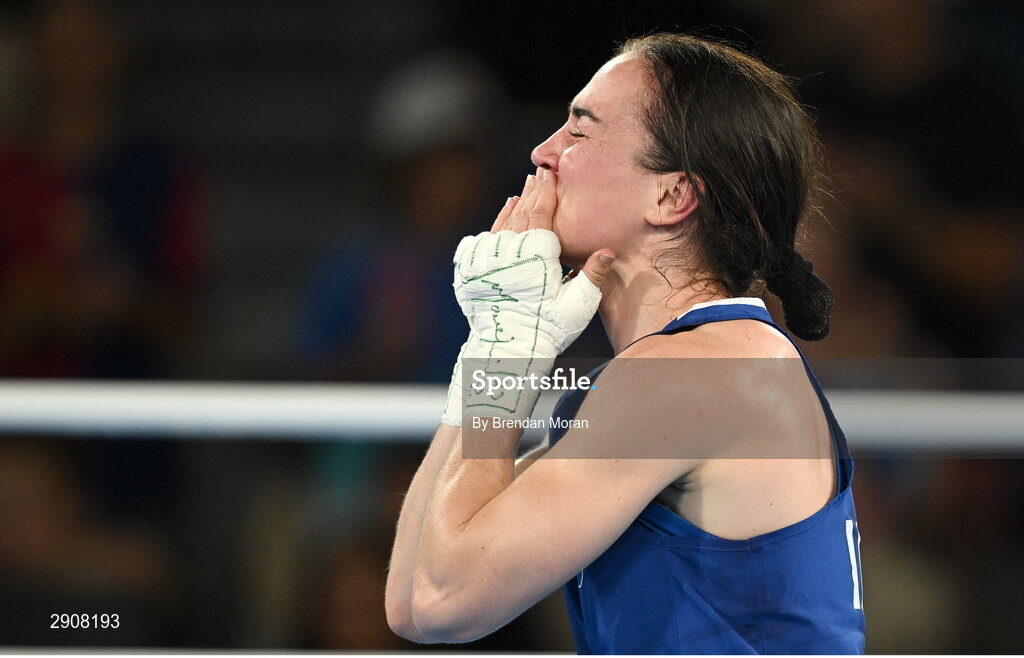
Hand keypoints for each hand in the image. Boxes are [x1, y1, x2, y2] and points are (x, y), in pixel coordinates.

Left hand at [441, 167, 615, 425]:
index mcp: (536, 254)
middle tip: (537, 175)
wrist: (506, 350)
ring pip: (500, 226)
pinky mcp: (469, 270)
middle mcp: (508, 250)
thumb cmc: (548, 329)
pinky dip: (492, 229)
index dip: (546, 192)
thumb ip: (594, 276)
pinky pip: (481, 242)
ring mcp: (486, 259)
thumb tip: (607, 251)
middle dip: (531, 193)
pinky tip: (499, 225)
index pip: (542, 213)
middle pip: (521, 214)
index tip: (549, 174)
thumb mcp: (578, 305)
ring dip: (511, 209)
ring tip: (520, 194)